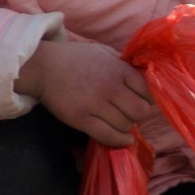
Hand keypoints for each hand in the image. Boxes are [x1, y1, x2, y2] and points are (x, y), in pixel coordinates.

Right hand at [17, 39, 153, 146]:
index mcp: (119, 70)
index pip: (148, 91)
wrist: (44, 67)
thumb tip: (144, 78)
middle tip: (134, 114)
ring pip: (126, 125)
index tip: (146, 102)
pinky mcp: (82, 119)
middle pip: (141, 111)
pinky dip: (120, 141)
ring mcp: (96, 105)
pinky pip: (108, 136)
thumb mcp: (105, 53)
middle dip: (141, 115)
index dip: (150, 99)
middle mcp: (111, 87)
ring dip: (127, 126)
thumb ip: (124, 66)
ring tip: (122, 122)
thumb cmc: (76, 58)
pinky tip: (124, 139)